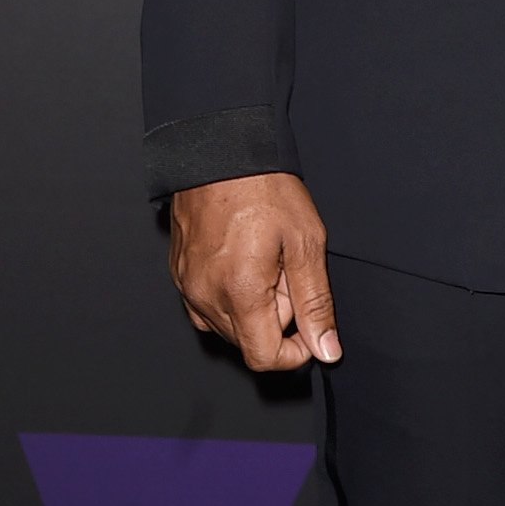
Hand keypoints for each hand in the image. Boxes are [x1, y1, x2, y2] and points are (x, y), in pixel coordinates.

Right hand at [169, 171, 340, 370]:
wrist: (221, 148)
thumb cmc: (264, 186)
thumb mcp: (305, 240)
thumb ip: (315, 301)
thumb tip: (326, 350)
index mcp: (239, 292)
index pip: (264, 357)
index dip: (294, 351)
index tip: (309, 324)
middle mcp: (205, 297)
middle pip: (248, 340)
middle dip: (276, 317)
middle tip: (287, 268)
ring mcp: (187, 286)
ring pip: (226, 325)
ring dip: (252, 306)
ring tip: (264, 259)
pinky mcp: (179, 273)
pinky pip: (205, 305)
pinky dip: (229, 295)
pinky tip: (243, 260)